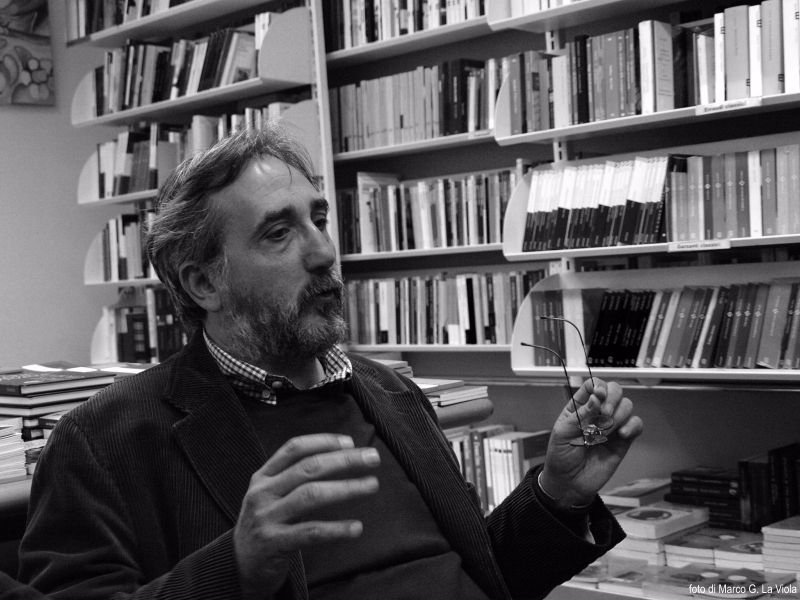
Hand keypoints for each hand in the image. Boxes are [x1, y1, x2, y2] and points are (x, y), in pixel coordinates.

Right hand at [233, 434, 379, 597]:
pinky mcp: (273, 543)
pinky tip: (356, 528)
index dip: (323, 441)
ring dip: (347, 488)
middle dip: (344, 460)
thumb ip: (295, 479)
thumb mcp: (271, 496)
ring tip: (372, 485)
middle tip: (372, 458)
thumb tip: (341, 458)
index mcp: (263, 477)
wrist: (238, 566)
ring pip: (311, 495)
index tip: (350, 442)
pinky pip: (310, 532)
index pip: (294, 448)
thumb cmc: (266, 525)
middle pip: (308, 468)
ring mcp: (266, 517)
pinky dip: (336, 529)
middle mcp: (263, 493)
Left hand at [539, 378, 642, 509]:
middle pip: (615, 390)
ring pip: (627, 405)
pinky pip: (636, 424)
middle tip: (604, 414)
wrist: (569, 483)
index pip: (593, 385)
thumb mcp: (563, 433)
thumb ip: (581, 415)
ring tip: (605, 432)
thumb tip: (596, 397)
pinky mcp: (623, 440)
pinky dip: (633, 426)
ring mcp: (611, 425)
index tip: (598, 396)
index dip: (598, 386)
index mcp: (579, 406)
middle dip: (612, 399)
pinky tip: (622, 434)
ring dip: (619, 415)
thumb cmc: (561, 456)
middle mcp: (597, 412)